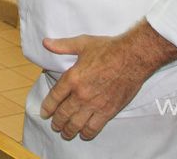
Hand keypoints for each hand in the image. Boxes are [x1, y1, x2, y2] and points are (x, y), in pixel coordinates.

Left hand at [40, 23, 176, 140]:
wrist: (132, 58)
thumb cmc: (108, 49)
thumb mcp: (82, 43)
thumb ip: (62, 46)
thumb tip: (46, 43)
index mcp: (72, 78)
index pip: (54, 97)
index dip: (47, 107)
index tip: (44, 113)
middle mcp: (81, 94)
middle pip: (64, 114)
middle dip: (57, 123)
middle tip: (55, 126)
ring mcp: (95, 104)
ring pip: (77, 124)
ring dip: (69, 131)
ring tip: (66, 134)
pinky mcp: (108, 110)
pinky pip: (94, 127)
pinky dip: (87, 133)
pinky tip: (84, 135)